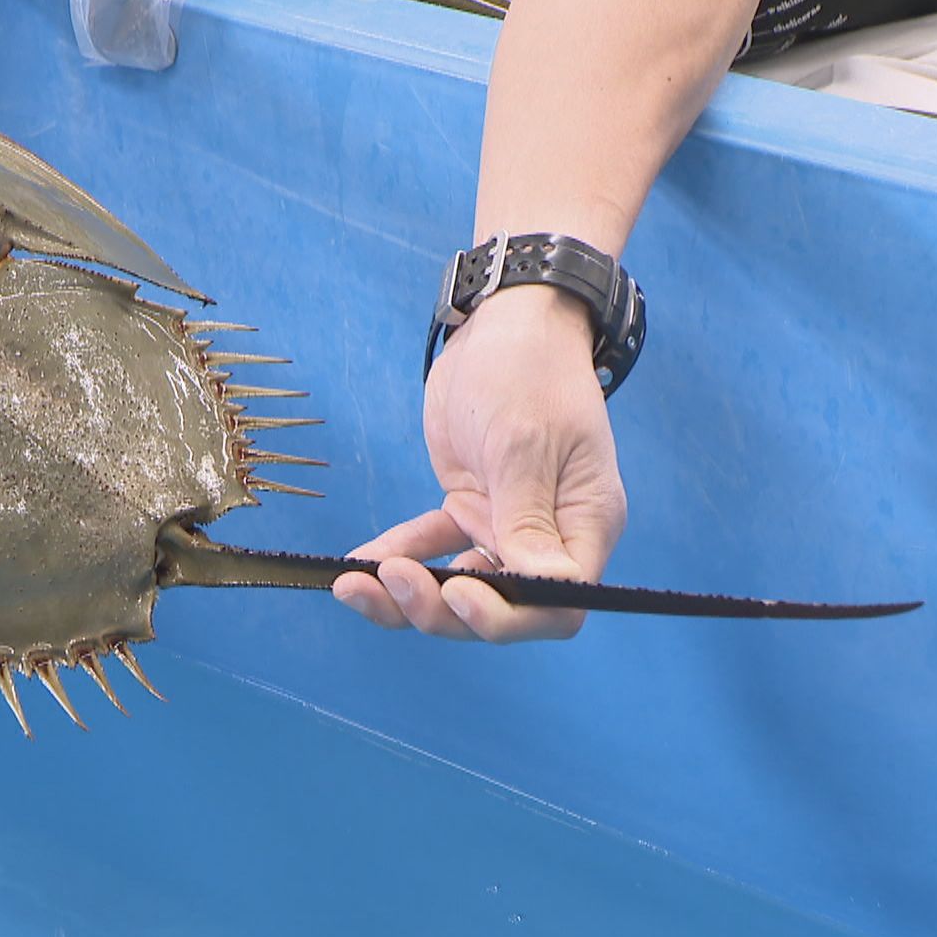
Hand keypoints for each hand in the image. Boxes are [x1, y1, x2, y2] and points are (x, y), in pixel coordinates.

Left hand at [332, 284, 626, 641]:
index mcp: (583, 524)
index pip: (558, 606)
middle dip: (441, 609)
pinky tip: (355, 561)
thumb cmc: (528, 369)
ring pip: (458, 586)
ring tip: (352, 585)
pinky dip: (397, 555)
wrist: (506, 319)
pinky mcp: (470, 504)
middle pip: (500, 607)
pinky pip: (432, 546)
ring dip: (408, 593)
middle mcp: (550, 535)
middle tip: (389, 580)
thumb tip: (549, 591)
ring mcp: (507, 523)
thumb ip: (526, 518)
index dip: (505, 617)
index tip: (454, 592)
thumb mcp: (523, 442)